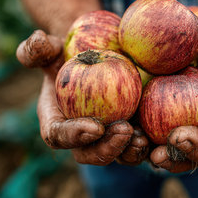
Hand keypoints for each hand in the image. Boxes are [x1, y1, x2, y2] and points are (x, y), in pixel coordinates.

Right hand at [16, 30, 147, 165]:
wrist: (92, 57)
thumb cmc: (67, 54)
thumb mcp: (50, 48)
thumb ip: (36, 49)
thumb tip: (37, 41)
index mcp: (57, 121)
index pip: (59, 135)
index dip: (74, 135)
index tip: (94, 126)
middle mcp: (81, 136)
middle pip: (90, 154)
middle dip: (107, 148)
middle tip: (124, 130)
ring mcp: (106, 137)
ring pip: (117, 155)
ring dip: (130, 151)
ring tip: (143, 138)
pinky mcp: (128, 132)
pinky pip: (137, 144)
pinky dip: (149, 143)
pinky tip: (161, 135)